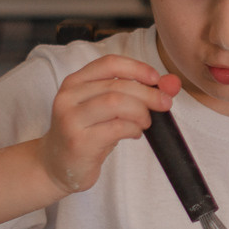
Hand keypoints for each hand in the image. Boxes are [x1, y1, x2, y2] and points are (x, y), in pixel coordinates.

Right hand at [40, 55, 180, 193]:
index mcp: (75, 82)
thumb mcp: (106, 108)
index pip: (109, 63)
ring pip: (117, 103)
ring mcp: (71, 119)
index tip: (156, 79)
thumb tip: (171, 83)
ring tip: (145, 122)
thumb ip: (136, 92)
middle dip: (148, 94)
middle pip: (118, 85)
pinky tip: (134, 133)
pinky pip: (116, 128)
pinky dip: (134, 129)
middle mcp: (69, 97)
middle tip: (164, 104)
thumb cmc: (87, 133)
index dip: (137, 68)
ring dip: (141, 112)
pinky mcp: (79, 141)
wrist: (57, 165)